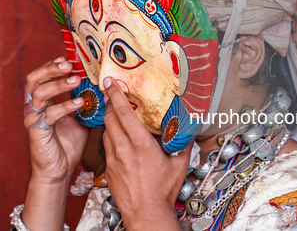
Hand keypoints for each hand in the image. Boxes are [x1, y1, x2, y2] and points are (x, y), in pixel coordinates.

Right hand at [24, 57, 89, 183]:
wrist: (59, 170)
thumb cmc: (68, 143)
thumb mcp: (81, 117)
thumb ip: (87, 102)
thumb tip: (106, 88)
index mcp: (43, 101)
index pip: (41, 76)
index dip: (52, 65)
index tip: (68, 59)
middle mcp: (34, 107)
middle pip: (34, 79)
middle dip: (51, 69)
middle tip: (68, 64)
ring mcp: (33, 118)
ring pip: (40, 93)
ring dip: (59, 84)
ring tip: (76, 79)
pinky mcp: (36, 131)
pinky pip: (49, 114)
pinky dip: (65, 106)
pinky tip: (79, 103)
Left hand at [102, 77, 190, 230]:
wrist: (146, 214)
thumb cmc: (162, 191)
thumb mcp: (179, 165)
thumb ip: (184, 144)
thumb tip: (190, 129)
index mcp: (140, 144)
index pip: (123, 112)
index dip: (115, 95)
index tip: (110, 83)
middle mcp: (123, 149)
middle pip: (110, 118)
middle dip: (110, 105)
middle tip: (112, 95)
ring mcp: (113, 160)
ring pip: (105, 132)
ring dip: (109, 121)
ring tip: (115, 115)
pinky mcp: (108, 170)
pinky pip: (106, 147)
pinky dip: (109, 138)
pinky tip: (117, 139)